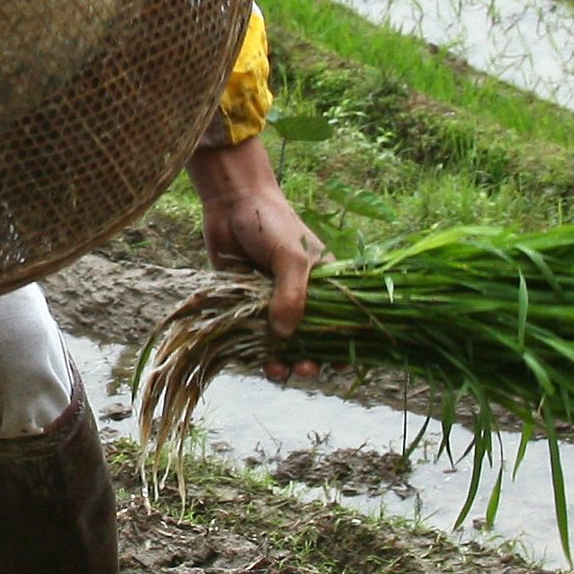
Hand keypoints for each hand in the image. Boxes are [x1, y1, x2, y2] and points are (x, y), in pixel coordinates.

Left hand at [187, 133, 325, 379]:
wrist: (230, 202)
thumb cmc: (271, 223)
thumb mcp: (290, 257)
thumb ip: (291, 295)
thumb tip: (284, 336)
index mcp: (325, 283)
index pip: (342, 322)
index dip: (342, 347)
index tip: (333, 365)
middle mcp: (302, 295)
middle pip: (312, 339)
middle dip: (310, 359)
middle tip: (302, 369)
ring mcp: (274, 301)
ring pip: (282, 342)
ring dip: (281, 360)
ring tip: (275, 370)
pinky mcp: (247, 303)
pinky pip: (253, 334)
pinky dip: (254, 351)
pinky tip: (253, 361)